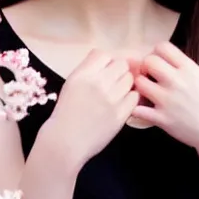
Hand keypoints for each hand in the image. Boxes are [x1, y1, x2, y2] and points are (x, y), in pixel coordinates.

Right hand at [44, 49, 139, 167]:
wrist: (64, 143)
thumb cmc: (66, 112)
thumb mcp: (72, 83)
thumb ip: (89, 68)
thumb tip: (109, 58)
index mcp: (83, 75)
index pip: (104, 55)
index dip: (107, 62)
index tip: (105, 71)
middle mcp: (98, 83)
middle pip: (121, 64)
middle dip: (119, 71)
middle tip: (113, 82)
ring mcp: (110, 99)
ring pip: (130, 79)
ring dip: (125, 84)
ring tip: (117, 94)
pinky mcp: (120, 114)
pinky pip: (134, 96)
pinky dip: (130, 98)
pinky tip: (121, 104)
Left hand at [131, 42, 198, 152]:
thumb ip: (184, 66)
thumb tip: (166, 57)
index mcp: (188, 68)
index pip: (163, 47)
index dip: (156, 52)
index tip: (158, 61)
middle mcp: (177, 81)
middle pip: (148, 61)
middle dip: (145, 66)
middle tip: (148, 75)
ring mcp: (168, 100)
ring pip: (139, 82)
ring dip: (139, 86)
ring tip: (145, 91)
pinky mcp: (162, 119)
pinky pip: (137, 109)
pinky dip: (135, 108)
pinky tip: (141, 108)